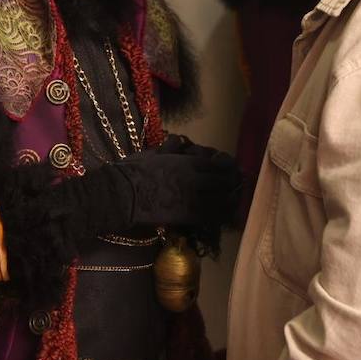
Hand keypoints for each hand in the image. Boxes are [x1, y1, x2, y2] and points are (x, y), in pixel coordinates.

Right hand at [103, 136, 239, 228]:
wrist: (124, 194)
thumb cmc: (136, 171)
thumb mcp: (155, 153)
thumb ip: (171, 148)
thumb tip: (178, 142)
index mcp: (189, 162)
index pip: (220, 163)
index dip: (228, 166)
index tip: (230, 169)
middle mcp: (197, 180)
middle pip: (226, 181)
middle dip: (233, 183)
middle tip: (236, 185)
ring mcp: (194, 199)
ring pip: (223, 199)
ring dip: (230, 199)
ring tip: (232, 201)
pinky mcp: (188, 217)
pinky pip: (212, 217)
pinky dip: (220, 215)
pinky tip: (223, 216)